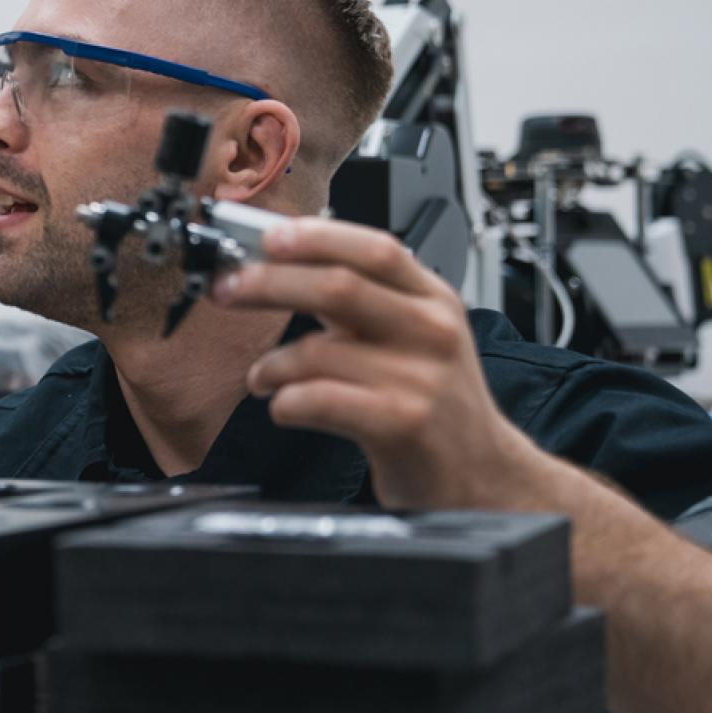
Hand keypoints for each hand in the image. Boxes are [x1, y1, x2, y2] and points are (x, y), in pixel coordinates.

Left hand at [210, 217, 554, 509]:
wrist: (483, 475)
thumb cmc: (436, 402)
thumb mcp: (415, 335)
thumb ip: (360, 299)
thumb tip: (284, 262)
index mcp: (433, 298)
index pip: (375, 249)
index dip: (316, 237)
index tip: (267, 238)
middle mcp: (431, 330)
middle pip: (338, 286)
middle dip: (269, 283)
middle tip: (228, 289)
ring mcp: (419, 378)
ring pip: (318, 349)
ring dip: (271, 363)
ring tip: (262, 376)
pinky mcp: (402, 424)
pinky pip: (319, 399)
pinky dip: (286, 400)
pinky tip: (284, 405)